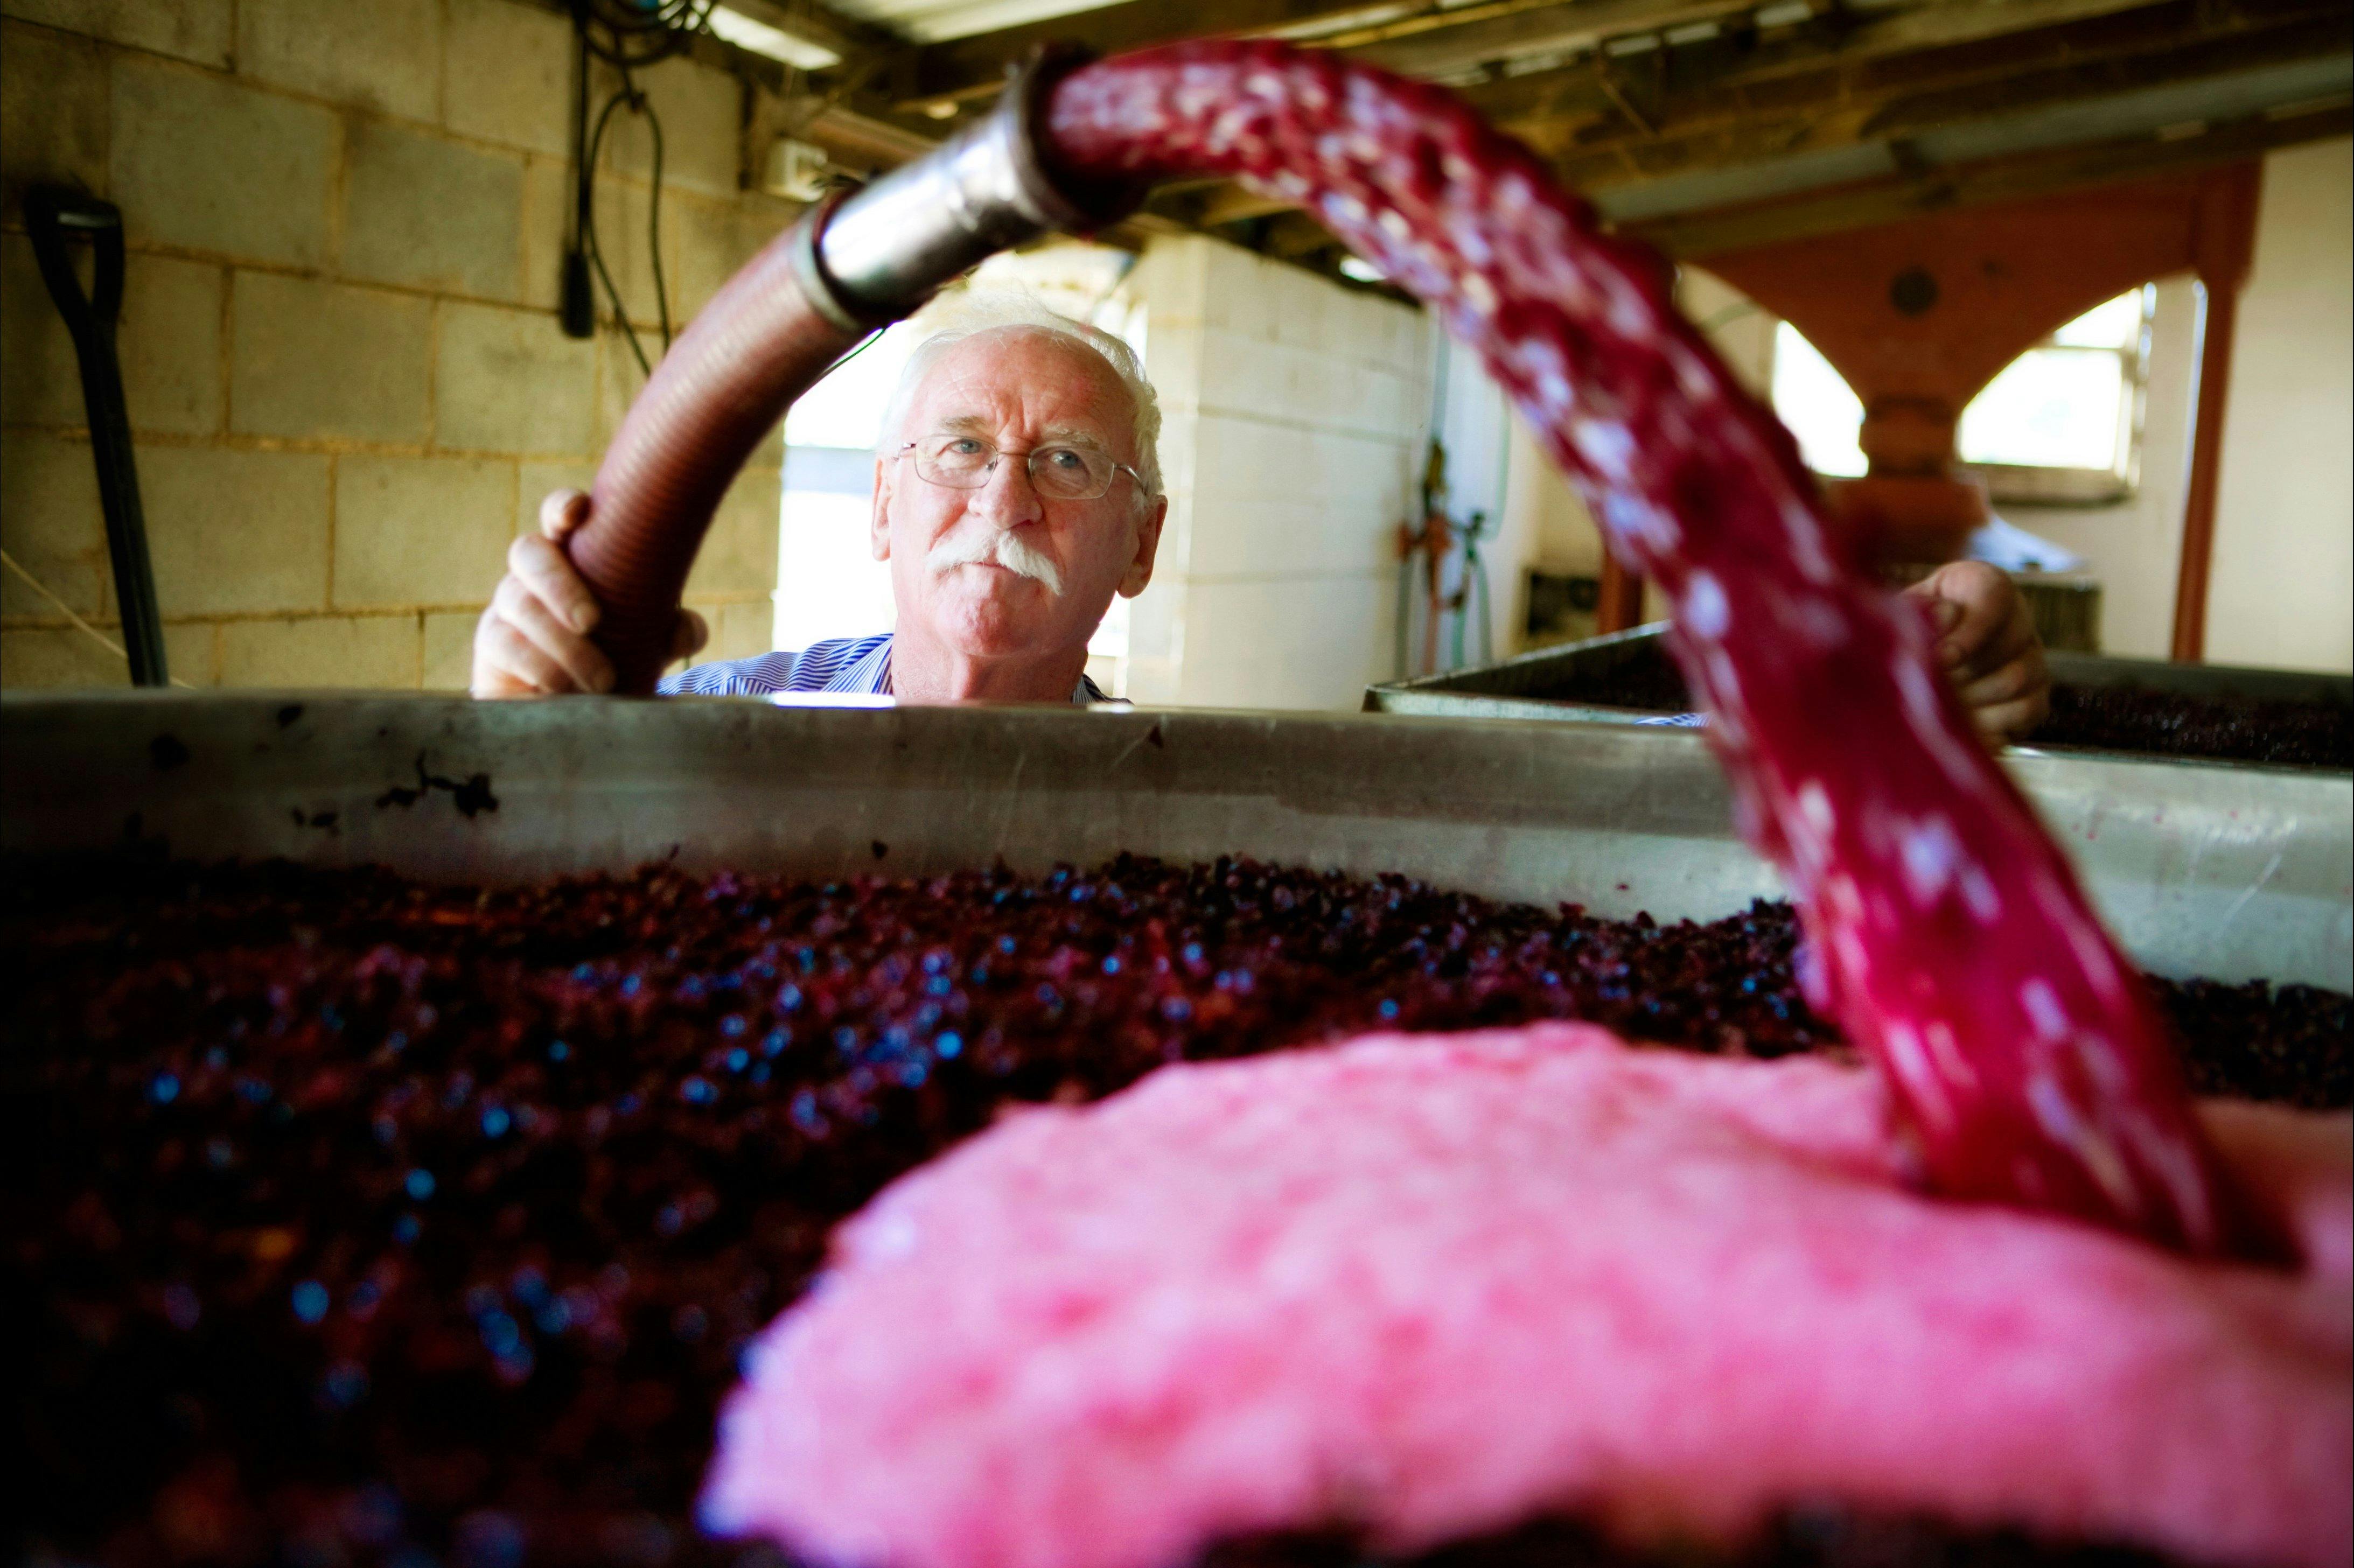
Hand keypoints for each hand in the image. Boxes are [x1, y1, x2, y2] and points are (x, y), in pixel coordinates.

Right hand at [471, 490, 707, 697]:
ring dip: (562, 644)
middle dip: (558, 583)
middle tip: (592, 622)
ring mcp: (507, 606)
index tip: (576, 512)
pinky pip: (505, 644)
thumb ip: (674, 634)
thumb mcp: (651, 648)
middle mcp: (535, 575)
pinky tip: (562, 690)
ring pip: (520, 603)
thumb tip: (685, 629)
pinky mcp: (492, 643)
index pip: (560, 517)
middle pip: (528, 552)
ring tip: (601, 681)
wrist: (574, 713)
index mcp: (574, 559)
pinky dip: (539, 667)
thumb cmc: (613, 663)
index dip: (563, 507)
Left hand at [1904, 560, 2049, 742]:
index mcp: (1986, 586)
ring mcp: (2032, 659)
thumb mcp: (1905, 610)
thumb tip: (1946, 618)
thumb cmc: (1910, 630)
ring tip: (1941, 703)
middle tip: (1930, 686)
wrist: (1920, 662)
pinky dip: (1992, 722)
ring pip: (2016, 679)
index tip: (1942, 658)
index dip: (1970, 632)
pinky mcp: (2036, 695)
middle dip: (1962, 672)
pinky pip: (2028, 710)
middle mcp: (2018, 619)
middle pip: (2004, 646)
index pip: (1993, 598)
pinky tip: (1963, 723)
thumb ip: (1919, 610)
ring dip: (1974, 698)